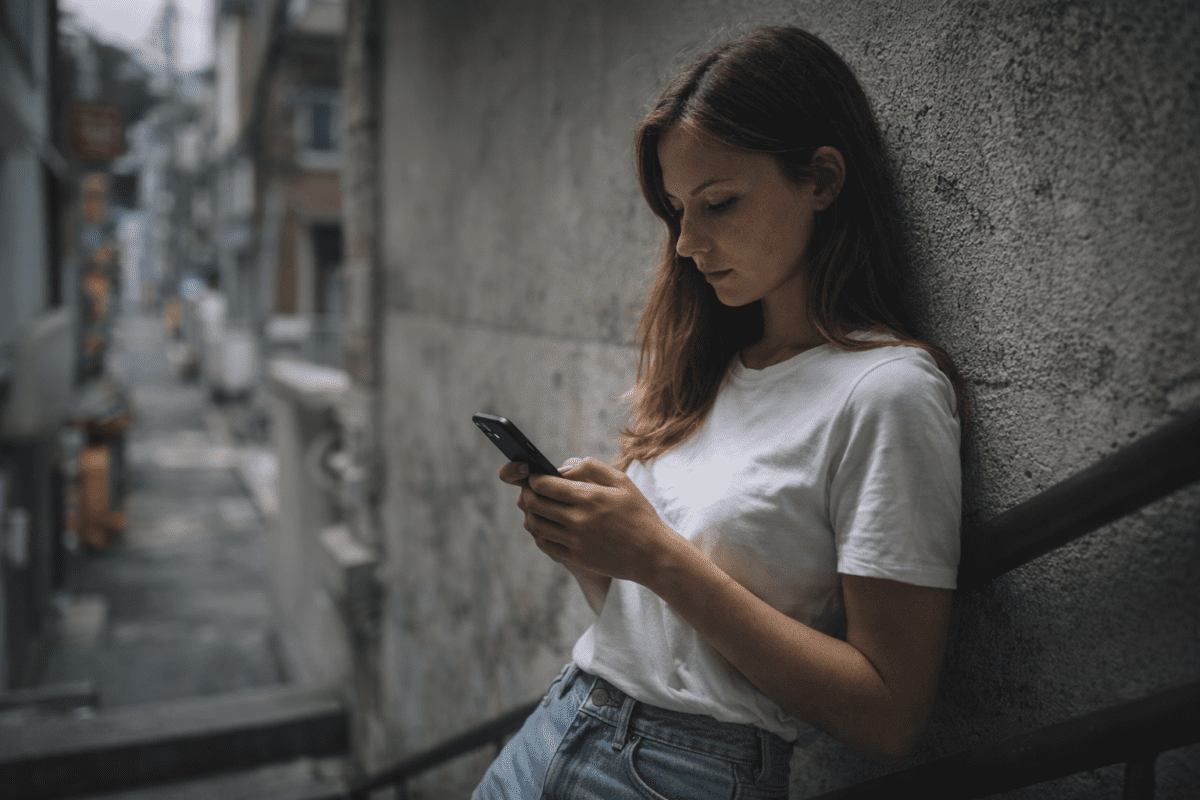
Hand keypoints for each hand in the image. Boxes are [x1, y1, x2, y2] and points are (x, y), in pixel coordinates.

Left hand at [498, 457, 680, 583]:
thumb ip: (592, 467)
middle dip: (527, 493)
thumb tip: (564, 467)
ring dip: (530, 513)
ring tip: (535, 507)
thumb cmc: (638, 514)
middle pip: (535, 504)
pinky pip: (545, 545)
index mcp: (590, 497)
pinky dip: (538, 534)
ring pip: (536, 526)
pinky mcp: (576, 558)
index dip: (533, 478)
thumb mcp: (622, 481)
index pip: (545, 485)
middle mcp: (579, 520)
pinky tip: (544, 526)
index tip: (534, 476)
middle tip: (530, 490)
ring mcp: (576, 541)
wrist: (652, 554)